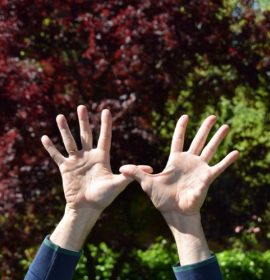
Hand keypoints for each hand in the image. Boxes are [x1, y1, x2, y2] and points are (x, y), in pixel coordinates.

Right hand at [41, 105, 151, 212]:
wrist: (87, 208)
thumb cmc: (104, 197)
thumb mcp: (118, 184)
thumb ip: (131, 174)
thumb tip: (150, 168)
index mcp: (101, 157)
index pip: (104, 137)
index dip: (106, 124)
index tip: (106, 110)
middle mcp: (88, 156)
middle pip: (86, 134)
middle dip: (84, 121)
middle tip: (82, 106)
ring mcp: (76, 161)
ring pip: (70, 141)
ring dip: (65, 129)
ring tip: (61, 116)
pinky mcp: (66, 168)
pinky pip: (56, 155)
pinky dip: (50, 147)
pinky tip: (44, 137)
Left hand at [120, 115, 238, 216]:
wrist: (175, 214)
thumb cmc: (161, 200)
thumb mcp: (147, 184)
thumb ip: (136, 174)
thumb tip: (120, 168)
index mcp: (175, 160)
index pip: (179, 140)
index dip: (182, 128)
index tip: (185, 116)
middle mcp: (188, 162)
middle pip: (198, 140)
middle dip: (205, 128)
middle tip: (213, 115)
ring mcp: (199, 169)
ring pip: (210, 149)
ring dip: (218, 138)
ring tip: (227, 126)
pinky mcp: (207, 179)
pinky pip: (219, 167)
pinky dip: (228, 160)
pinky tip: (237, 152)